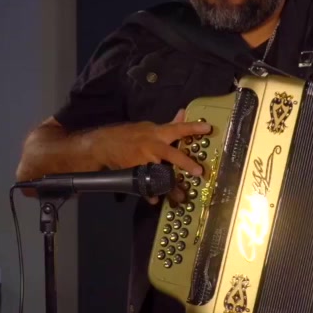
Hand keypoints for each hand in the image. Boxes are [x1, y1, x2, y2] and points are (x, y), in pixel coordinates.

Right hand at [91, 109, 210, 205]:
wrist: (104, 145)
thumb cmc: (130, 134)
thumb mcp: (149, 127)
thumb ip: (168, 124)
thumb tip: (183, 112)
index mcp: (157, 133)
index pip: (178, 128)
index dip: (193, 128)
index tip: (208, 128)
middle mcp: (152, 146)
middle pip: (172, 154)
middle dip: (186, 163)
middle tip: (199, 172)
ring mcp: (144, 160)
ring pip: (161, 174)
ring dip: (171, 187)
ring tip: (181, 197)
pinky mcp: (135, 172)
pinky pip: (145, 185)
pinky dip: (149, 194)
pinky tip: (154, 200)